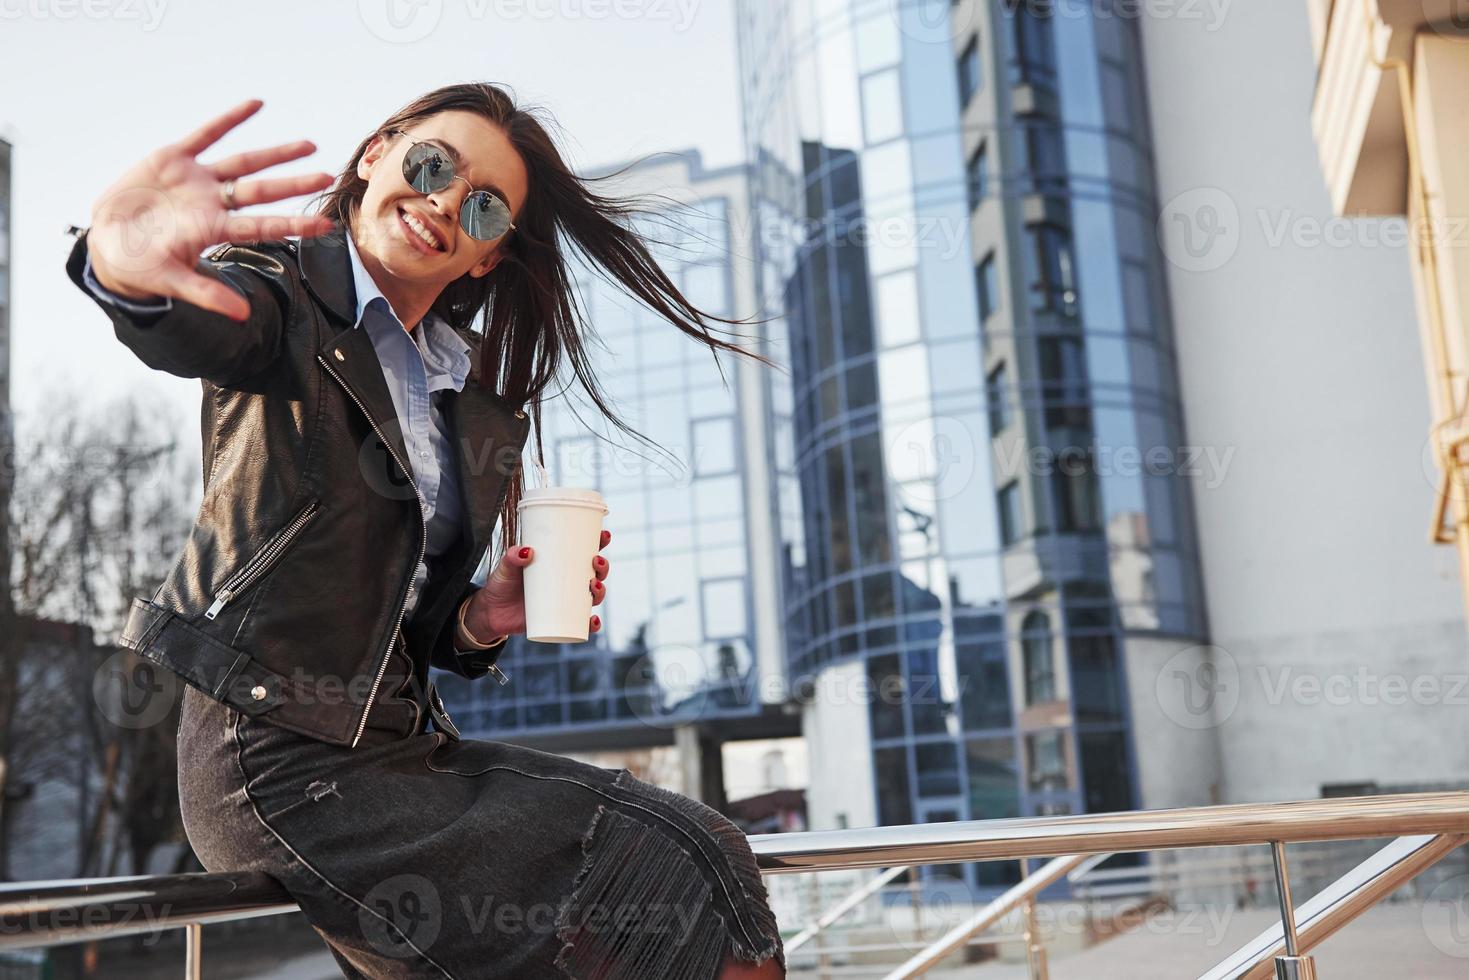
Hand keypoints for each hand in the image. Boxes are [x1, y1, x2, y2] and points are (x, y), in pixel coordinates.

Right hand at [87, 98, 337, 320]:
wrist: (108, 241)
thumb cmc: (141, 266)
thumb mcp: (171, 281)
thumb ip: (207, 295)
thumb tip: (242, 316)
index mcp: (213, 230)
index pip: (263, 227)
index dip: (295, 225)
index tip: (327, 225)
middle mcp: (213, 203)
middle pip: (261, 191)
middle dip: (293, 185)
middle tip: (327, 177)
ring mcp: (197, 180)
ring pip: (244, 163)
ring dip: (275, 154)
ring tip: (309, 145)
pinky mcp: (174, 159)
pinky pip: (207, 134)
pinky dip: (230, 120)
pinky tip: (257, 104)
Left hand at [464, 529, 611, 639]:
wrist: (492, 613)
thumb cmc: (502, 584)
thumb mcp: (505, 567)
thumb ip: (512, 557)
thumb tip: (527, 551)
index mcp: (559, 564)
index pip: (584, 551)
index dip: (599, 543)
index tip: (604, 536)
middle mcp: (567, 582)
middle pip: (595, 574)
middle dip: (603, 568)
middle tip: (596, 562)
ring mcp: (565, 602)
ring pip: (593, 596)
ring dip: (601, 591)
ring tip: (593, 586)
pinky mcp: (561, 621)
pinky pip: (582, 624)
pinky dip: (592, 624)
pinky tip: (593, 621)